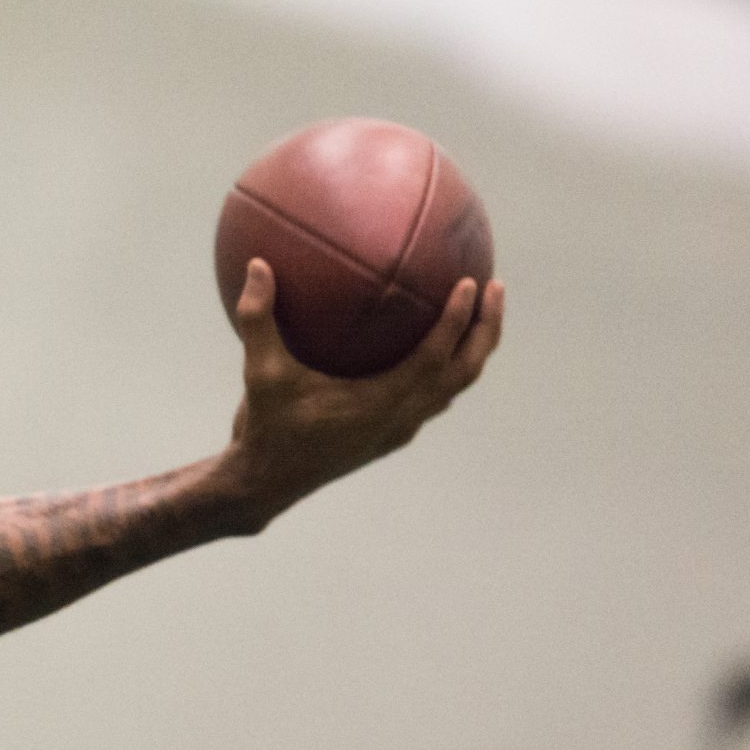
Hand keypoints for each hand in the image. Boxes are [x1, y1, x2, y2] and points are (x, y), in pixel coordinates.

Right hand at [218, 259, 503, 520]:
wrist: (265, 485)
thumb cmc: (265, 430)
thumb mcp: (259, 374)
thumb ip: (258, 320)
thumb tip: (255, 265)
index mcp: (380, 404)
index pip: (435, 358)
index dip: (457, 321)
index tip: (472, 283)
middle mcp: (400, 418)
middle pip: (463, 372)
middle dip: (485, 330)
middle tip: (494, 286)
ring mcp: (399, 429)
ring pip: (453, 387)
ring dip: (472, 350)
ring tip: (479, 312)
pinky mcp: (390, 434)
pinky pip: (432, 396)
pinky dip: (445, 367)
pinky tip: (429, 342)